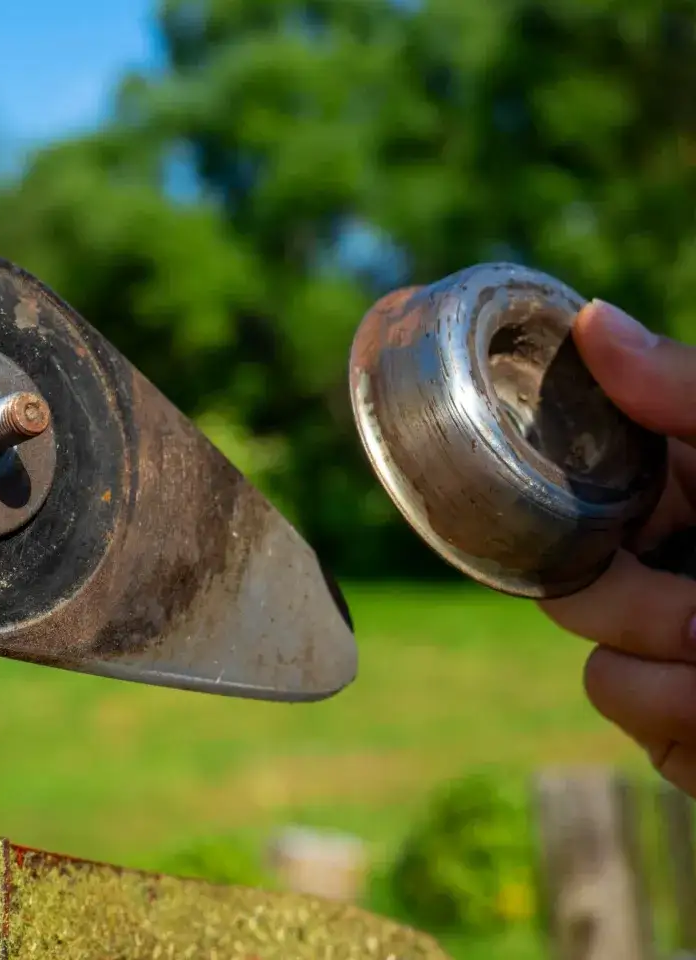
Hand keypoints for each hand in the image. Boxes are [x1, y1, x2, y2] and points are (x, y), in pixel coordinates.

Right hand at [541, 300, 695, 796]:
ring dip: (665, 666)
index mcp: (693, 484)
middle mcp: (671, 556)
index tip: (631, 524)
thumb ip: (689, 393)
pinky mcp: (669, 711)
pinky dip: (675, 711)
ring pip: (588, 636)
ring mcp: (664, 638)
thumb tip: (590, 316)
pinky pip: (616, 694)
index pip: (585, 471)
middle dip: (636, 602)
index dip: (577, 493)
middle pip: (568, 567)